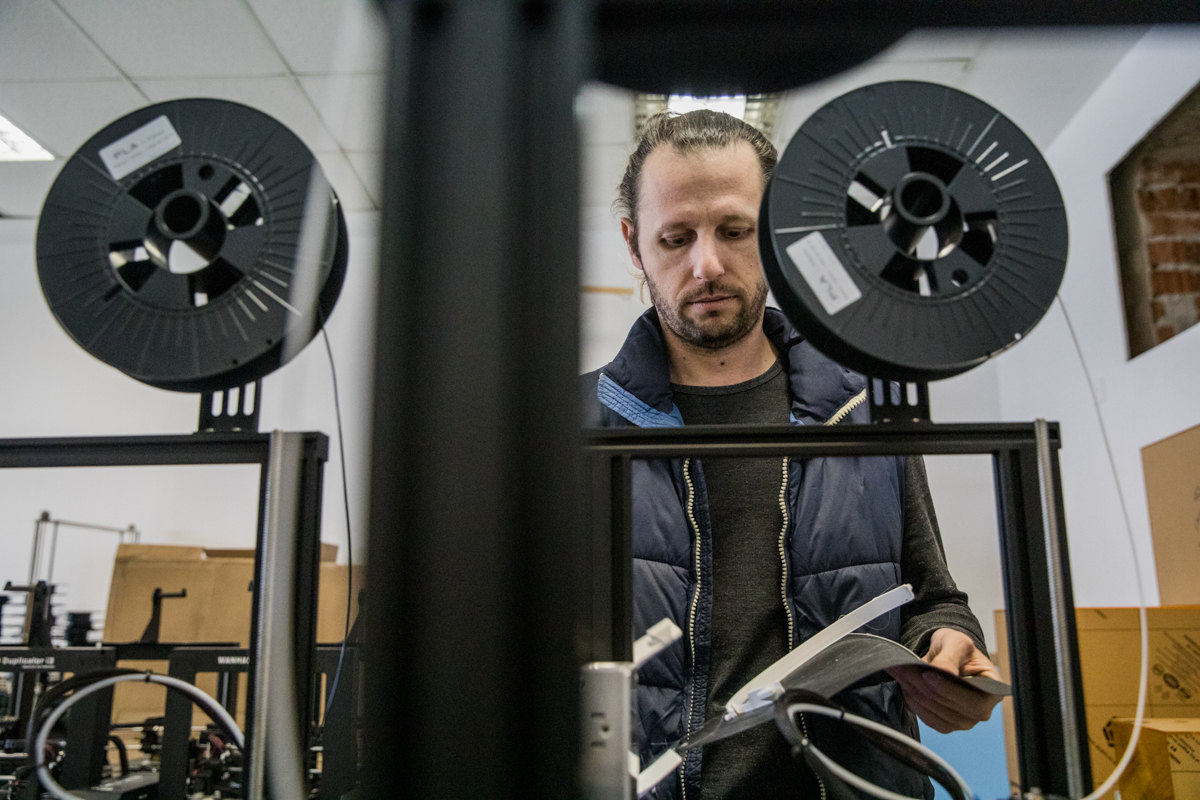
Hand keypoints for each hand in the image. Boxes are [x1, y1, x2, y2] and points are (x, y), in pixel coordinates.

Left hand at [888, 628, 1002, 733]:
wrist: (947, 655)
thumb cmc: (958, 648)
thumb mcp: (956, 642)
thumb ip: (950, 656)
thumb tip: (942, 671)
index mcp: (993, 690)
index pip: (973, 701)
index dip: (949, 690)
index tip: (926, 675)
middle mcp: (982, 711)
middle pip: (950, 708)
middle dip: (923, 688)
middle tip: (902, 668)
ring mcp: (964, 721)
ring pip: (934, 713)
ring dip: (913, 693)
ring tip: (899, 672)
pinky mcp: (946, 724)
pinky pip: (927, 718)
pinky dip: (912, 702)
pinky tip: (904, 685)